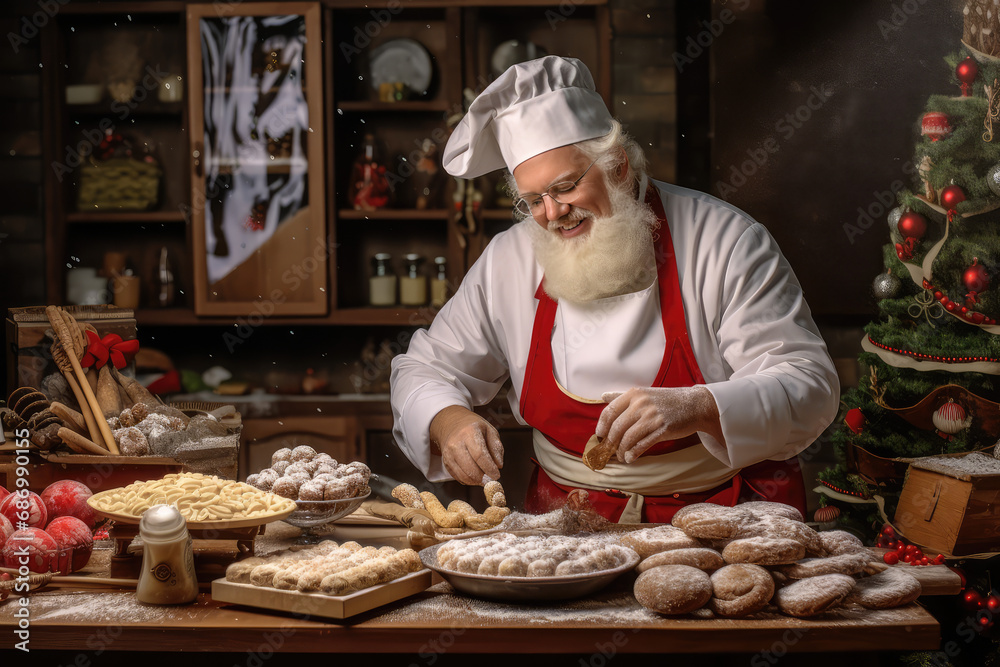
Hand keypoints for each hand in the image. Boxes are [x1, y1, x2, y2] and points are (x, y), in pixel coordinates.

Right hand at [429, 405, 503, 484]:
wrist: (451, 424)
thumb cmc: (473, 428)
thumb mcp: (489, 430)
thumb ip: (496, 447)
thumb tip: (499, 465)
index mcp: (469, 432)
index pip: (479, 455)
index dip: (489, 468)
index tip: (497, 475)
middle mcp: (456, 443)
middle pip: (470, 467)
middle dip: (483, 478)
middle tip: (492, 480)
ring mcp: (448, 454)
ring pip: (463, 475)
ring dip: (476, 481)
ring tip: (485, 480)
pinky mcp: (446, 462)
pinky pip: (458, 477)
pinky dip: (469, 481)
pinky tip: (476, 478)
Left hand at [594, 386, 722, 463]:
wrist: (695, 404)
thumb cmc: (667, 400)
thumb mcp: (644, 393)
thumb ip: (622, 395)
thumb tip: (602, 396)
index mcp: (634, 394)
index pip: (609, 412)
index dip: (602, 426)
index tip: (600, 436)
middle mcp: (641, 404)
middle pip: (616, 428)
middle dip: (610, 443)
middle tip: (609, 451)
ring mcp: (652, 416)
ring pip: (628, 438)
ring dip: (621, 451)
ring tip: (622, 456)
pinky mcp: (662, 429)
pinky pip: (642, 445)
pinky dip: (633, 453)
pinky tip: (631, 458)